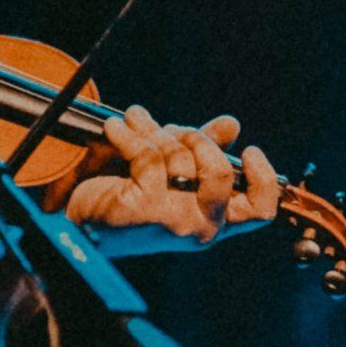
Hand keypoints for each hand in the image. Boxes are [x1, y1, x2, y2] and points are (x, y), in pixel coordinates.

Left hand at [64, 107, 279, 251]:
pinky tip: (116, 128)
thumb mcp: (173, 174)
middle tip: (172, 128)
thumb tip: (232, 124)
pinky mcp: (144, 207)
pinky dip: (129, 133)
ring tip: (134, 119)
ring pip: (179, 156)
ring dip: (153, 129)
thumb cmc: (131, 200)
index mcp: (213, 221)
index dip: (263, 177)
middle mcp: (199, 227)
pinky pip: (147, 154)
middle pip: (221, 174)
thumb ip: (204, 151)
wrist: (82, 226)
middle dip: (197, 139)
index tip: (249, 150)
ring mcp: (173, 219)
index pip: (259, 210)